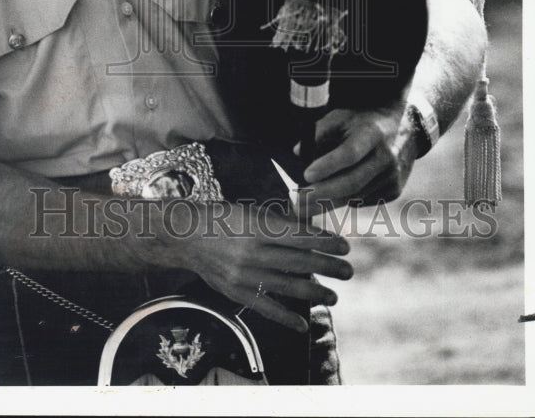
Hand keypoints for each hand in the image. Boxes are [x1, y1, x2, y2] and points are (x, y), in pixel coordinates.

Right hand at [159, 201, 352, 332]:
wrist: (185, 236)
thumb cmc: (222, 218)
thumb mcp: (250, 211)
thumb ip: (278, 223)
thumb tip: (312, 234)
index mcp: (256, 227)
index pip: (299, 236)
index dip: (324, 242)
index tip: (344, 246)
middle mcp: (251, 252)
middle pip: (298, 262)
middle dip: (327, 267)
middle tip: (348, 270)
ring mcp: (243, 275)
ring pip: (286, 287)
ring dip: (314, 293)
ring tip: (334, 296)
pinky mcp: (235, 292)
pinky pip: (265, 308)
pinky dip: (285, 317)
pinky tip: (303, 323)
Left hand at [297, 102, 418, 214]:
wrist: (405, 129)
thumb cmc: (363, 122)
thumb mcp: (342, 117)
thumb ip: (319, 132)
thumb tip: (297, 152)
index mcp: (372, 134)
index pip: (349, 153)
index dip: (328, 165)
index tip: (306, 175)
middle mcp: (386, 157)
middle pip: (352, 182)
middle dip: (322, 194)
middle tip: (298, 202)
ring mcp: (393, 176)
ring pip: (355, 196)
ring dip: (328, 202)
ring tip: (304, 205)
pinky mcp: (394, 190)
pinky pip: (363, 200)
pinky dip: (344, 199)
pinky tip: (329, 197)